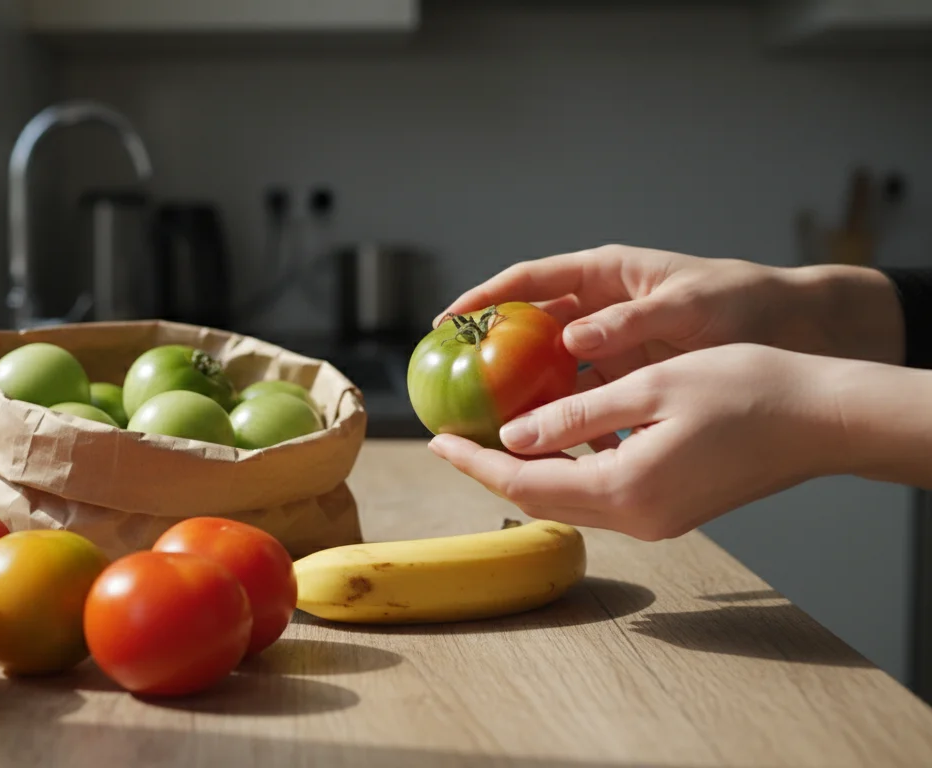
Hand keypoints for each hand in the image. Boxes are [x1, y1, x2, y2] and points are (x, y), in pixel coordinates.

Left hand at [427, 344, 850, 540]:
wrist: (821, 420)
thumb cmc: (744, 389)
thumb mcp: (648, 389)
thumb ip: (574, 415)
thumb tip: (510, 436)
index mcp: (625, 490)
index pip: (524, 481)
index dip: (474, 461)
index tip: (435, 440)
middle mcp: (637, 518)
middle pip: (540, 500)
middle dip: (491, 469)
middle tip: (452, 437)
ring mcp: (657, 521)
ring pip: (569, 501)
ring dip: (526, 471)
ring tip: (488, 435)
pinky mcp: (671, 512)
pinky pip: (600, 496)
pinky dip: (566, 471)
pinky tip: (551, 440)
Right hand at [438, 245, 903, 396]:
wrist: (801, 330)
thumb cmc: (746, 301)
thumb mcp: (689, 307)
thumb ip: (630, 323)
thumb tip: (570, 341)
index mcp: (605, 274)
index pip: (528, 282)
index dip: (482, 300)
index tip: (444, 323)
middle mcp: (601, 309)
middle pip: (529, 329)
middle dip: (491, 354)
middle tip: (453, 381)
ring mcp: (612, 344)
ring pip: (551, 369)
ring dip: (524, 393)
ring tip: (489, 421)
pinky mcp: (630, 376)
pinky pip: (584, 396)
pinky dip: (566, 417)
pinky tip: (553, 443)